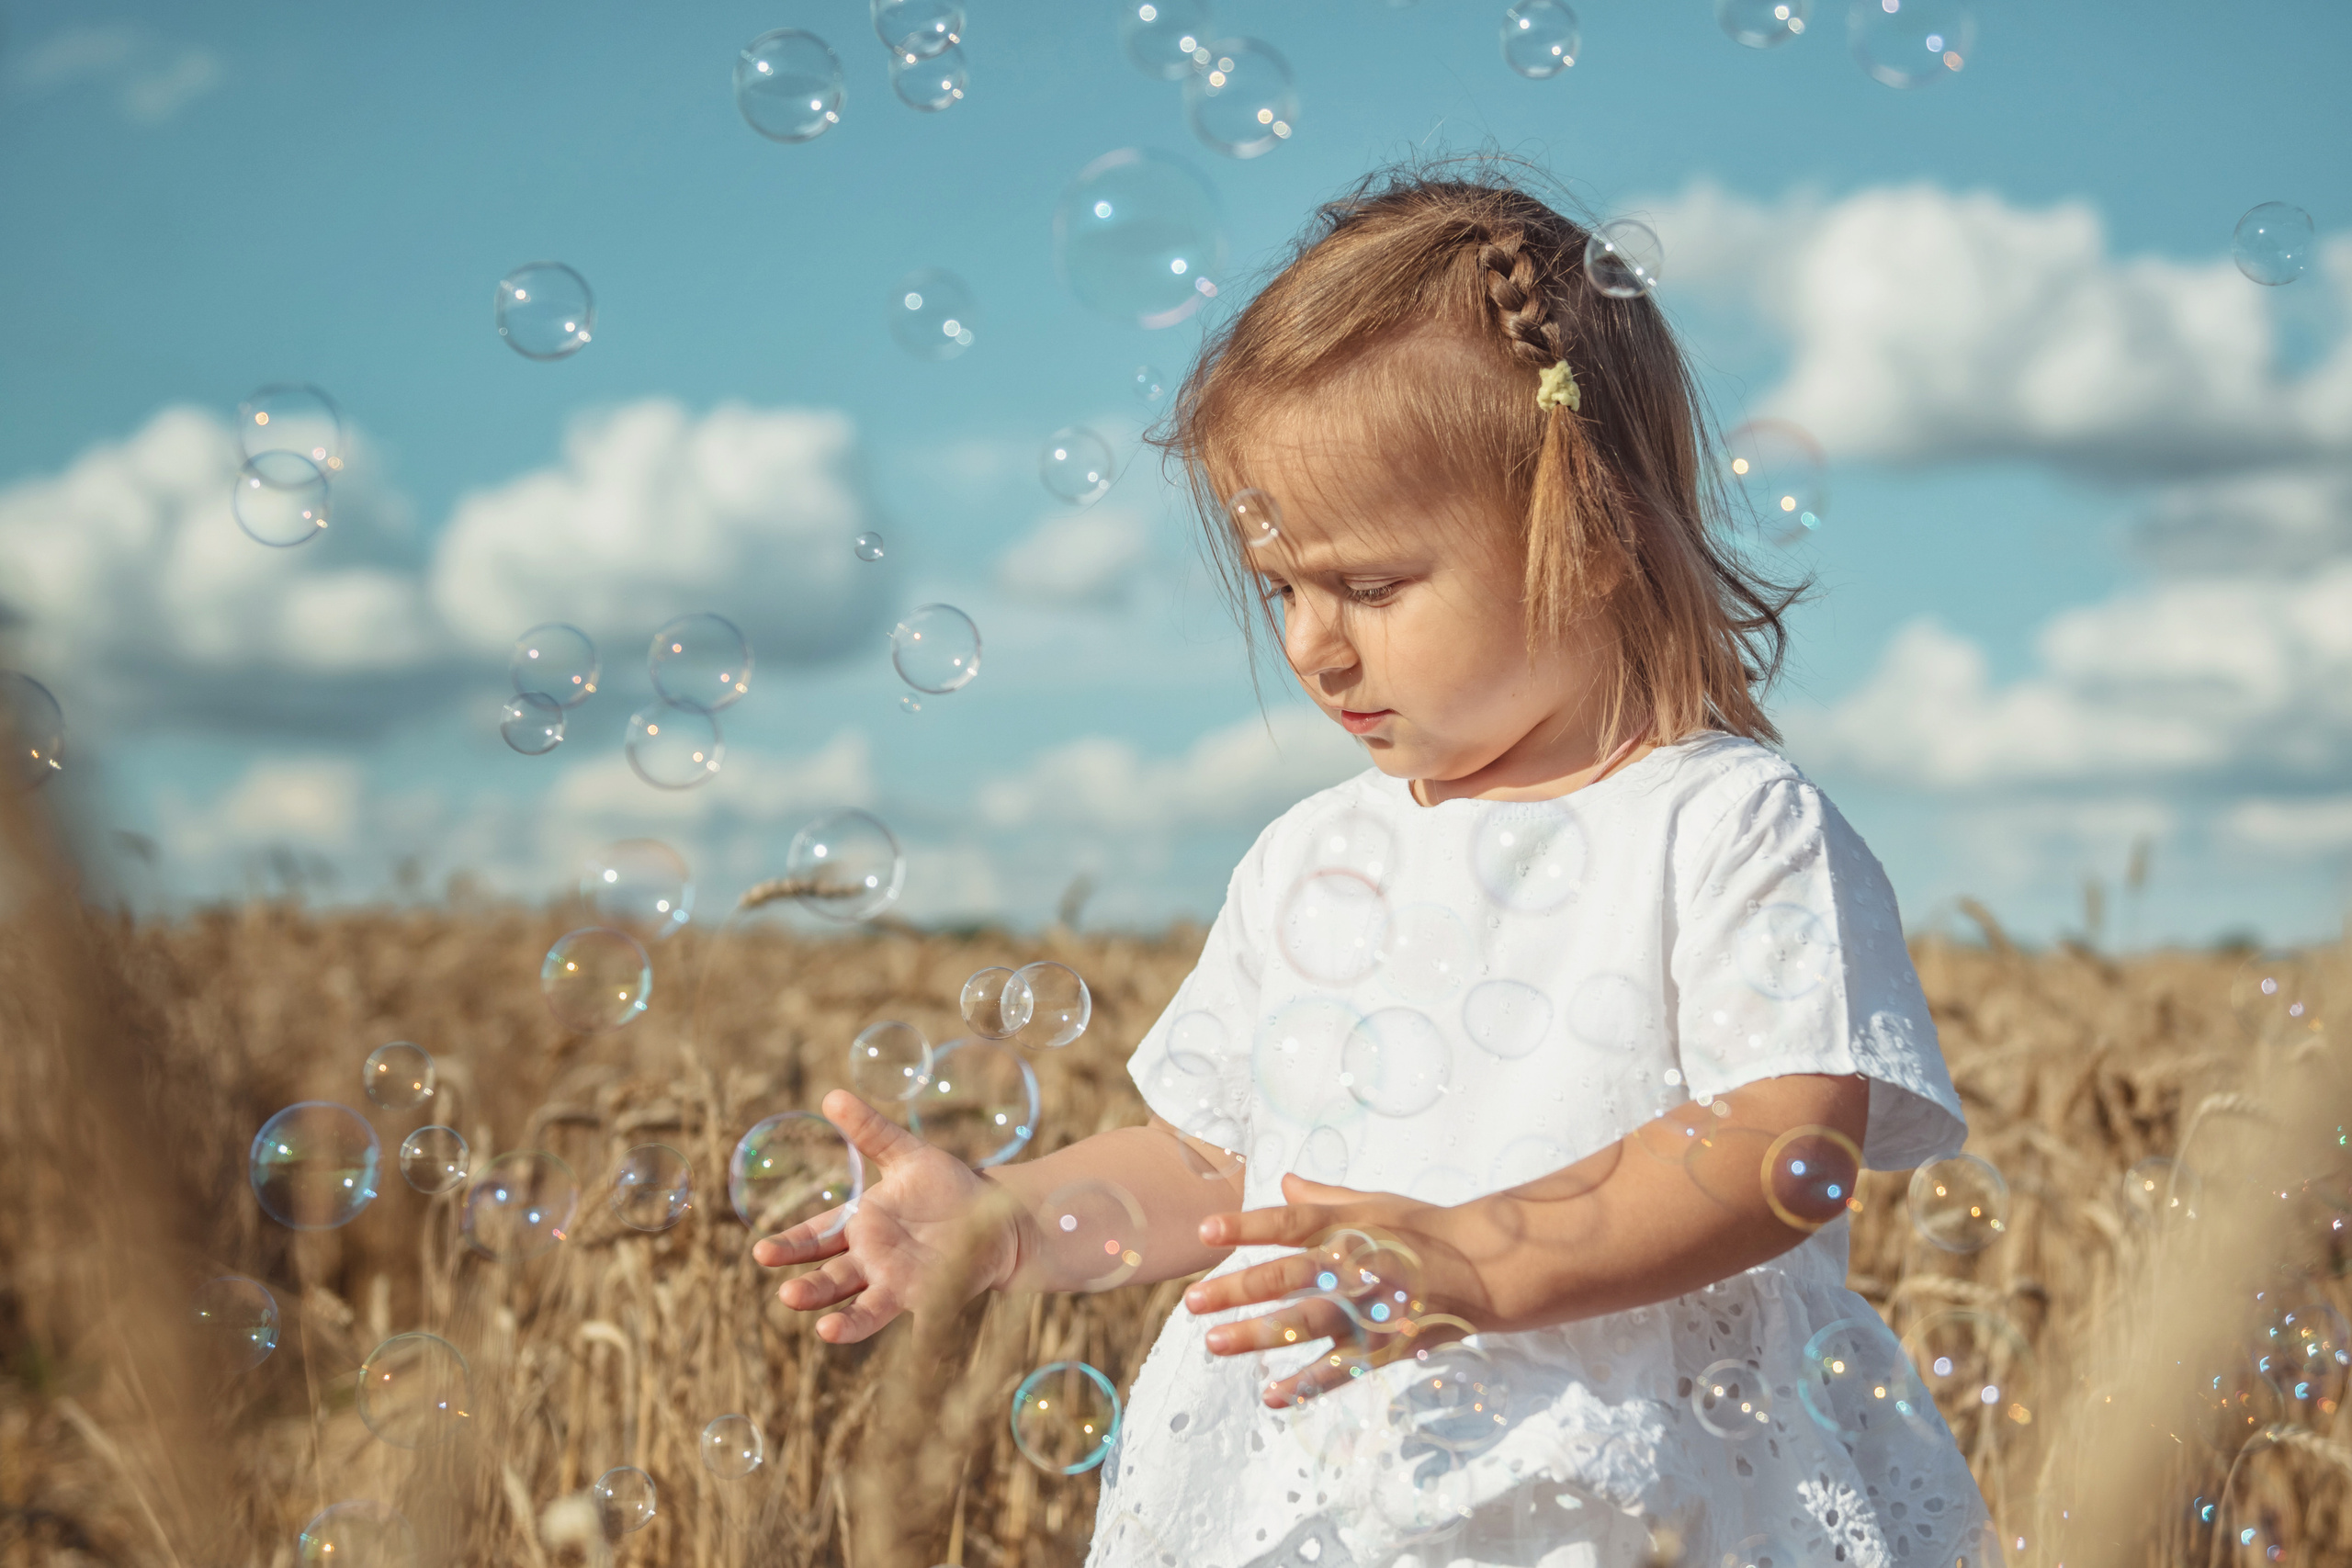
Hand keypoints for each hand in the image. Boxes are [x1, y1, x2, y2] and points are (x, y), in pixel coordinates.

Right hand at [750, 1089, 1019, 1343]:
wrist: (997, 1216)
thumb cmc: (949, 1186)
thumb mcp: (907, 1153)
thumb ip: (871, 1130)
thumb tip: (832, 1096)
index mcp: (860, 1224)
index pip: (816, 1235)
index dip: (792, 1243)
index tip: (763, 1250)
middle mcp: (869, 1257)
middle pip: (828, 1273)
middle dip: (804, 1280)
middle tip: (781, 1283)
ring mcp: (891, 1280)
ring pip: (853, 1299)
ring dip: (831, 1310)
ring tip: (809, 1316)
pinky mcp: (918, 1296)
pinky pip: (886, 1313)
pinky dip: (861, 1324)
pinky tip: (837, 1331)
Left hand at [1182, 1173, 1486, 1405]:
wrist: (1486, 1268)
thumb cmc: (1425, 1231)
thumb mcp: (1378, 1203)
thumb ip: (1327, 1199)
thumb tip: (1286, 1182)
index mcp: (1351, 1226)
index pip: (1290, 1224)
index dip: (1247, 1226)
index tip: (1205, 1231)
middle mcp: (1357, 1266)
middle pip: (1290, 1277)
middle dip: (1239, 1289)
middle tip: (1193, 1301)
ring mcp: (1371, 1309)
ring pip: (1308, 1325)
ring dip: (1259, 1336)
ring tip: (1213, 1344)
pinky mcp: (1387, 1346)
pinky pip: (1342, 1369)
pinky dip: (1308, 1385)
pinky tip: (1272, 1396)